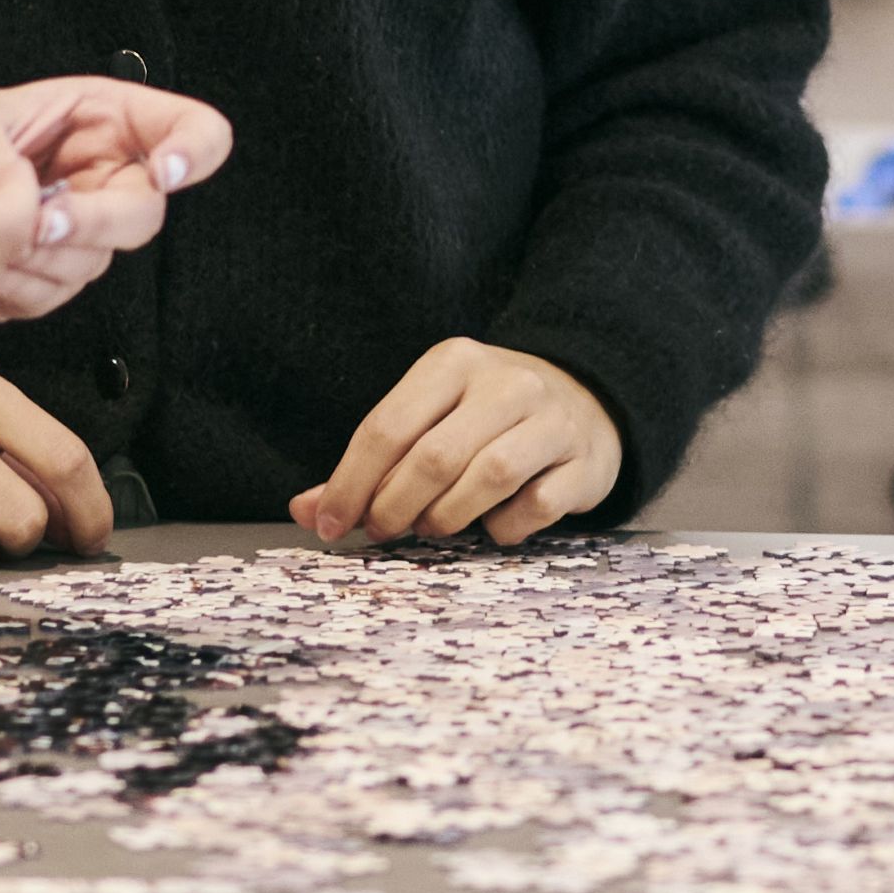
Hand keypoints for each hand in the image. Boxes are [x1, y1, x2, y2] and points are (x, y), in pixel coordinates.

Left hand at [0, 74, 228, 320]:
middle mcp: (103, 175)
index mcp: (100, 117)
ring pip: (95, 261)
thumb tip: (10, 181)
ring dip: (40, 262)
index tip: (163, 171)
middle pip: (143, 213)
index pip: (191, 130)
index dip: (194, 150)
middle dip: (92, 224)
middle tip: (39, 225)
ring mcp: (82, 228)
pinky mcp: (52, 271)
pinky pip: (55, 293)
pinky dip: (17, 289)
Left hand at [293, 340, 621, 546]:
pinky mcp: (585, 461)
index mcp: (453, 362)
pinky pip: (538, 505)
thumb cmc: (484, 417)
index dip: (351, 483)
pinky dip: (506, 527)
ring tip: (434, 526)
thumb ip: (368, 464)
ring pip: (489, 477)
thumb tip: (307, 512)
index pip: (387, 427)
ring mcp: (553, 419)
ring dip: (447, 517)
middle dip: (395, 506)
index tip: (331, 525)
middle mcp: (505, 383)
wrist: (586, 399)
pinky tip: (494, 525)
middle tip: (382, 530)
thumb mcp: (428, 417)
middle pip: (434, 456)